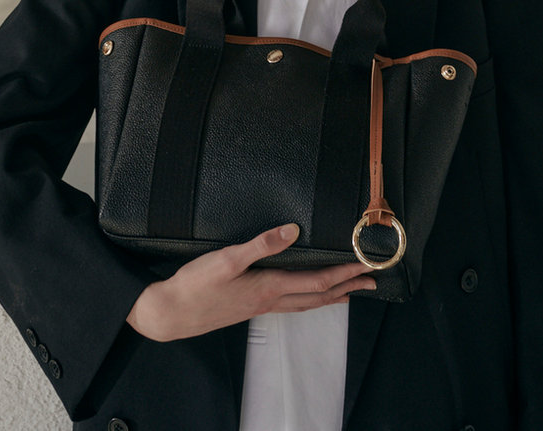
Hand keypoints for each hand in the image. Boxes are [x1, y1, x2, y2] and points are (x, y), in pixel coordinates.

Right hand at [126, 223, 375, 341]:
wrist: (171, 313)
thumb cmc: (196, 285)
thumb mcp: (227, 259)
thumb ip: (261, 243)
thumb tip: (293, 230)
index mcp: (269, 287)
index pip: (317, 282)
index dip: (344, 274)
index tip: (365, 267)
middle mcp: (270, 300)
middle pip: (318, 296)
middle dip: (347, 287)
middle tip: (371, 282)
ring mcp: (260, 306)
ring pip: (305, 303)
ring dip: (330, 296)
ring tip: (348, 292)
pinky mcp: (250, 307)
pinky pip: (290, 304)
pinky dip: (307, 299)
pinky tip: (304, 296)